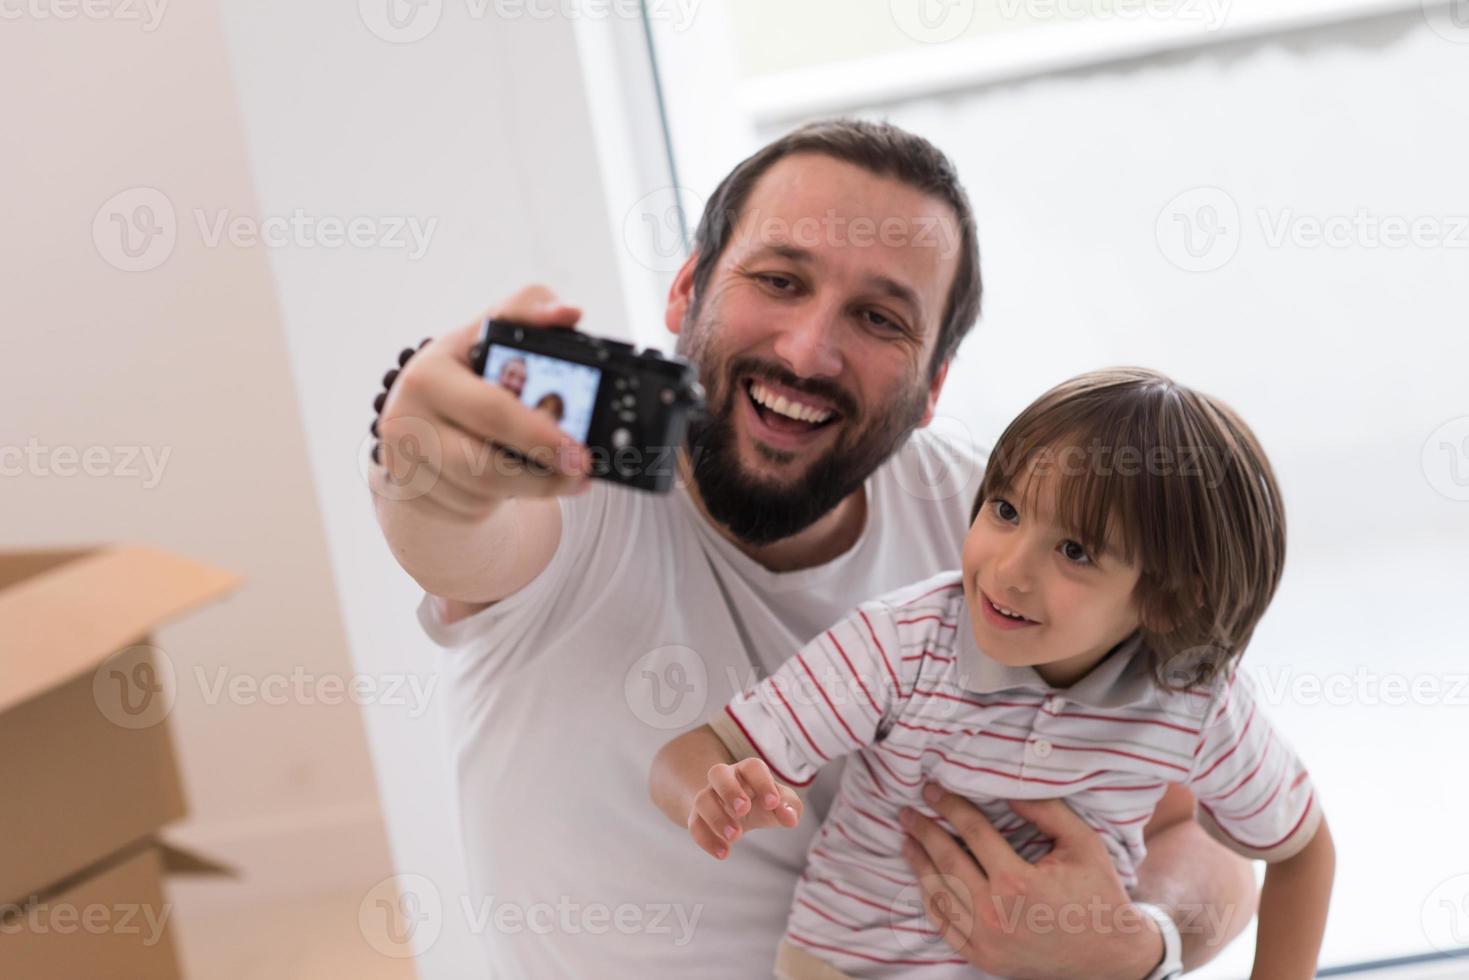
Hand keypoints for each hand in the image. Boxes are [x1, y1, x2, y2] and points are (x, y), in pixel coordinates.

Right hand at [375, 284, 590, 521]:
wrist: (420, 417)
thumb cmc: (467, 371)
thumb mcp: (491, 334)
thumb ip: (530, 311)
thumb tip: (568, 313)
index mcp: (430, 374)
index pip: (491, 408)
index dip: (537, 432)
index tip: (577, 447)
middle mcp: (406, 417)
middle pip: (485, 463)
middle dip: (544, 468)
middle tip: (583, 468)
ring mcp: (405, 461)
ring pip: (483, 489)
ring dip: (534, 487)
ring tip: (566, 475)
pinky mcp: (413, 494)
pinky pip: (471, 506)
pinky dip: (505, 497)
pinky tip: (520, 480)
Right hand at [688, 758, 802, 859]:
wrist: (736, 812)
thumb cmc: (762, 802)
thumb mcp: (780, 803)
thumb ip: (790, 806)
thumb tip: (790, 819)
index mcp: (747, 771)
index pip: (752, 767)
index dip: (762, 783)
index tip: (772, 803)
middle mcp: (724, 779)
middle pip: (718, 772)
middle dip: (729, 791)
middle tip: (743, 811)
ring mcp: (708, 797)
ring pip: (702, 799)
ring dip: (717, 818)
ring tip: (736, 837)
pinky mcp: (698, 817)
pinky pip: (694, 825)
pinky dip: (706, 840)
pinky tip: (723, 853)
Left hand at [899, 783, 1163, 979]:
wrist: (1111, 957)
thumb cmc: (1098, 893)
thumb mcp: (1081, 843)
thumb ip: (1045, 811)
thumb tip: (1006, 788)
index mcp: (1017, 881)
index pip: (972, 832)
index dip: (950, 806)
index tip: (932, 789)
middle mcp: (995, 912)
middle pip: (947, 861)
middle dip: (923, 831)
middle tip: (907, 812)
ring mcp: (986, 940)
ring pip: (940, 894)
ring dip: (919, 864)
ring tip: (908, 840)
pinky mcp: (984, 958)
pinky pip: (945, 927)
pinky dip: (931, 901)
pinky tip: (924, 881)